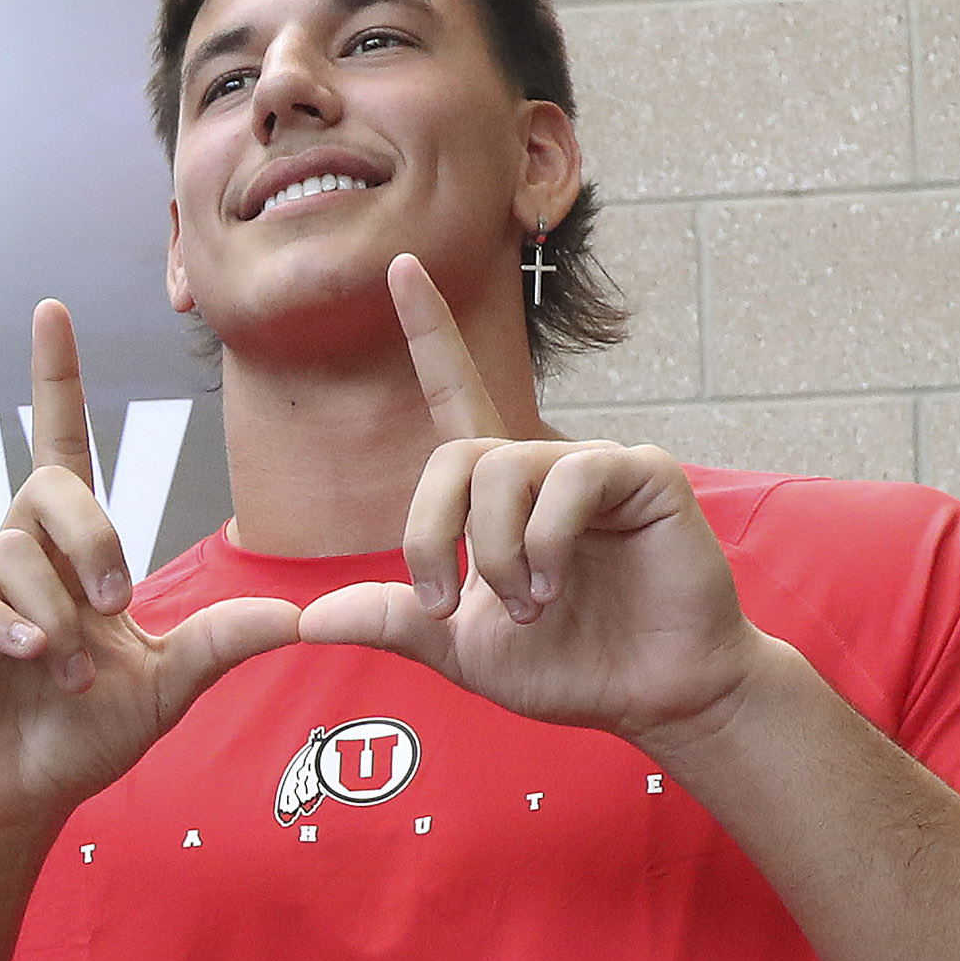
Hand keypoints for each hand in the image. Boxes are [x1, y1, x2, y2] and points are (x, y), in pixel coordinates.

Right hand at [0, 300, 302, 849]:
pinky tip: (30, 655)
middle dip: (95, 539)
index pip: (62, 443)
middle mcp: (13, 549)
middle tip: (117, 607)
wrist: (17, 800)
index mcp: (67, 551)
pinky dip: (5, 623)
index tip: (53, 310)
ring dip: (55, 613)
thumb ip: (221, 644)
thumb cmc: (82, 738)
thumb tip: (299, 616)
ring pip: (12, 549)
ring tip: (70, 674)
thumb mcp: (167, 688)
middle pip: (51, 488)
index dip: (57, 378)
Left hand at [297, 255, 773, 749]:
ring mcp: (597, 462)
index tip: (399, 267)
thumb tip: (306, 618)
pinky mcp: (645, 473)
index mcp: (498, 492)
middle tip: (451, 604)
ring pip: (504, 469)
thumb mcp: (460, 648)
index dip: (428, 330)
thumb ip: (392, 621)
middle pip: (454, 456)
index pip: (455, 392)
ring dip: (499, 552)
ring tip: (530, 605)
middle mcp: (544, 464)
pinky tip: (557, 584)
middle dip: (433, 536)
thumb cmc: (569, 664)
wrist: (654, 694)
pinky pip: (572, 478)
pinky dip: (548, 541)